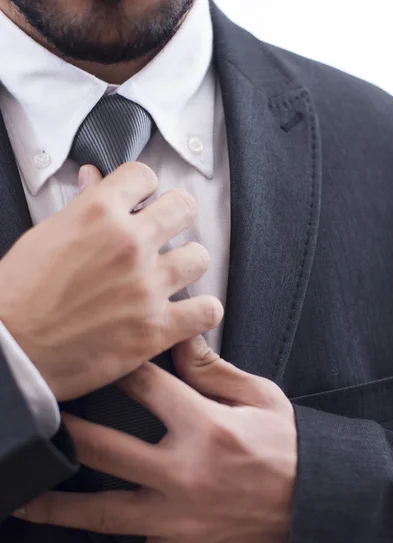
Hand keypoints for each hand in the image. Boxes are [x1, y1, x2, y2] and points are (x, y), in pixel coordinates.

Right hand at [0, 165, 222, 400]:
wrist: (11, 351)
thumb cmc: (18, 295)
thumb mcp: (44, 235)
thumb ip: (80, 207)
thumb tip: (94, 178)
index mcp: (98, 213)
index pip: (144, 175)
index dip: (143, 189)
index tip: (141, 202)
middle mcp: (129, 244)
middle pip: (183, 208)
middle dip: (173, 218)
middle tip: (163, 235)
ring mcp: (147, 286)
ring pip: (200, 257)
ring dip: (187, 266)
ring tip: (171, 277)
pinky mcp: (156, 329)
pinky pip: (207, 310)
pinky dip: (201, 312)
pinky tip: (186, 313)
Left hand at [17, 336, 296, 542]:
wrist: (319, 509)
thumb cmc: (289, 450)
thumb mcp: (262, 399)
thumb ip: (214, 372)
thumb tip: (180, 339)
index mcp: (206, 428)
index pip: (145, 388)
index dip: (114, 368)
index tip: (89, 358)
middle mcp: (184, 474)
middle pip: (107, 449)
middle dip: (65, 432)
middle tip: (35, 419)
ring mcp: (177, 520)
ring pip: (102, 513)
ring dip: (55, 505)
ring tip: (19, 496)